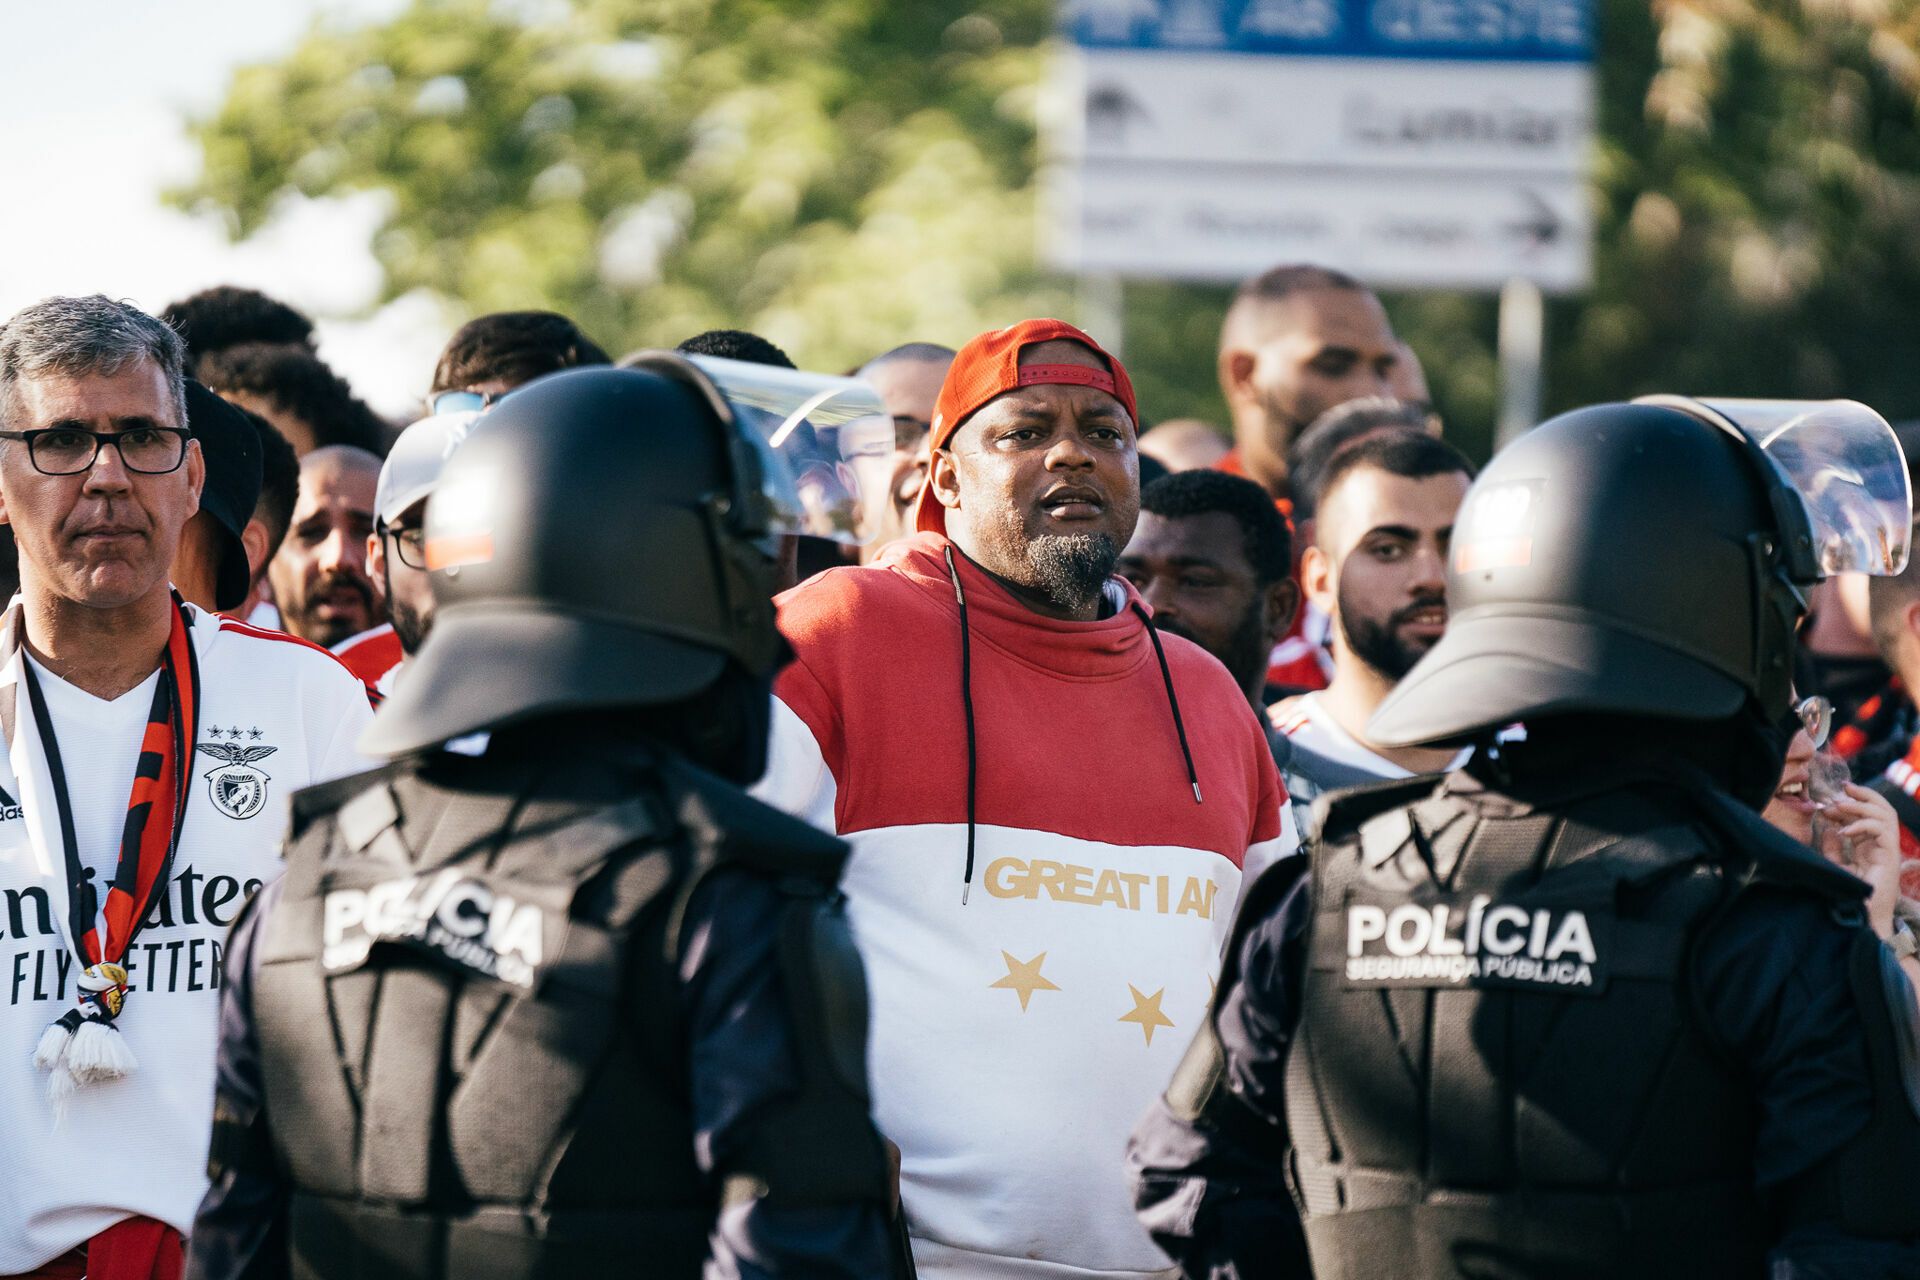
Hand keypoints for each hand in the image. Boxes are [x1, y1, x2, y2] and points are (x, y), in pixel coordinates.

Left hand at [1818, 784, 1902, 938]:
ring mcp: (1888, 851)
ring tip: (1840, 806)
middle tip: (1843, 787)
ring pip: (1886, 815)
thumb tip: (1828, 827)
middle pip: (1882, 809)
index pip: (1867, 815)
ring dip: (1862, 806)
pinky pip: (1883, 830)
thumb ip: (1833, 847)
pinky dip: (1864, 824)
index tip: (1829, 798)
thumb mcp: (1836, 866)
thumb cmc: (1850, 896)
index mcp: (1870, 846)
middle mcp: (1882, 846)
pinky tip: (1844, 831)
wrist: (1862, 919)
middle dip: (1864, 795)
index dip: (1851, 803)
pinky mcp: (1890, 858)